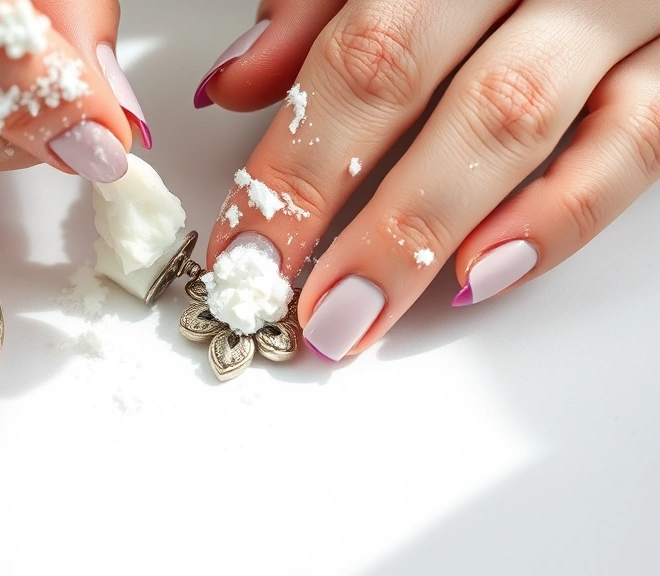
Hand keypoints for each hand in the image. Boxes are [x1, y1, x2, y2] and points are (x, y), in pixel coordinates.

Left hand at [199, 0, 659, 361]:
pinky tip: (481, 271)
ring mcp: (618, 5)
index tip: (242, 248)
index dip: (288, 159)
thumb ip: (319, 6)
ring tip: (360, 310)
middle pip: (408, 78)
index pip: (351, 53)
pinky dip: (558, 214)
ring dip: (424, 227)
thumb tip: (235, 81)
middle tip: (279, 292)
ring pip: (514, 116)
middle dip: (331, 199)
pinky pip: (637, 140)